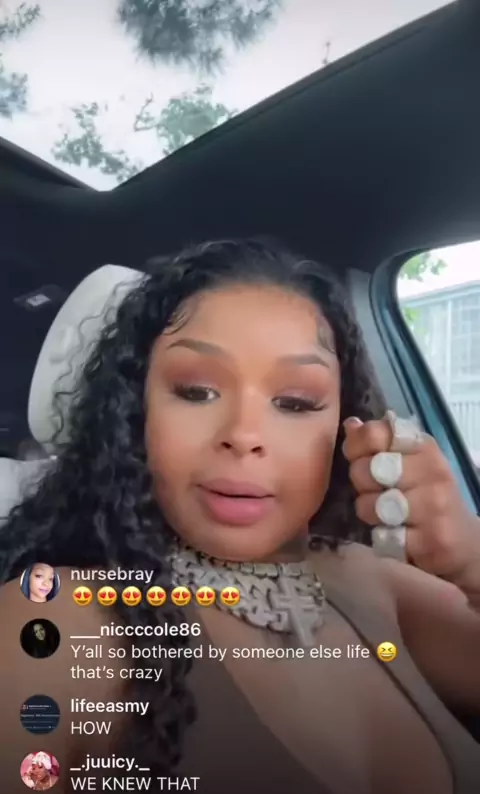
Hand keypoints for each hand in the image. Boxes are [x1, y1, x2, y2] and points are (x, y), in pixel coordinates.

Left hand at [342, 415, 479, 588]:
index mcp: (424, 446)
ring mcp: (434, 505)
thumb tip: (351, 425)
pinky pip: (384, 536)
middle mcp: (432, 470)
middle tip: (375, 491)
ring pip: (370, 505)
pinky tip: (397, 535)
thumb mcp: (410, 464)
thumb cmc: (428, 497)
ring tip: (385, 515)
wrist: (464, 541)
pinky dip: (383, 537)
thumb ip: (379, 445)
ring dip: (369, 513)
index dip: (356, 447)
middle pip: (366, 469)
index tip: (361, 458)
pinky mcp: (432, 539)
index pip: (374, 434)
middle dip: (360, 483)